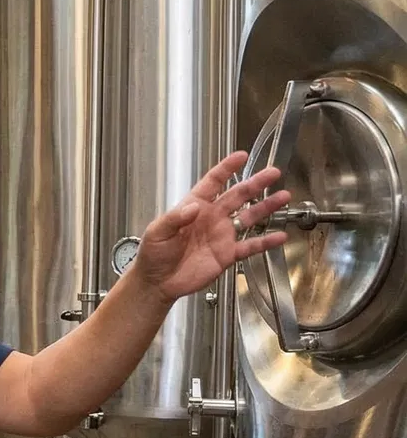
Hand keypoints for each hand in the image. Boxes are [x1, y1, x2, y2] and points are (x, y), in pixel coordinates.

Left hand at [130, 152, 291, 301]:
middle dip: (255, 183)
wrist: (158, 281)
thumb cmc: (153, 254)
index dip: (226, 168)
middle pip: (238, 195)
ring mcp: (222, 235)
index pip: (213, 182)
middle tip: (273, 172)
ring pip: (249, 217)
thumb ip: (175, 218)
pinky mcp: (227, 254)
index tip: (241, 156)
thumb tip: (193, 207)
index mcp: (194, 207)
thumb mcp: (158, 232)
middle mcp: (212, 218)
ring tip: (283, 197)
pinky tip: (280, 236)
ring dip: (266, 207)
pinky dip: (265, 241)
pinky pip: (250, 246)